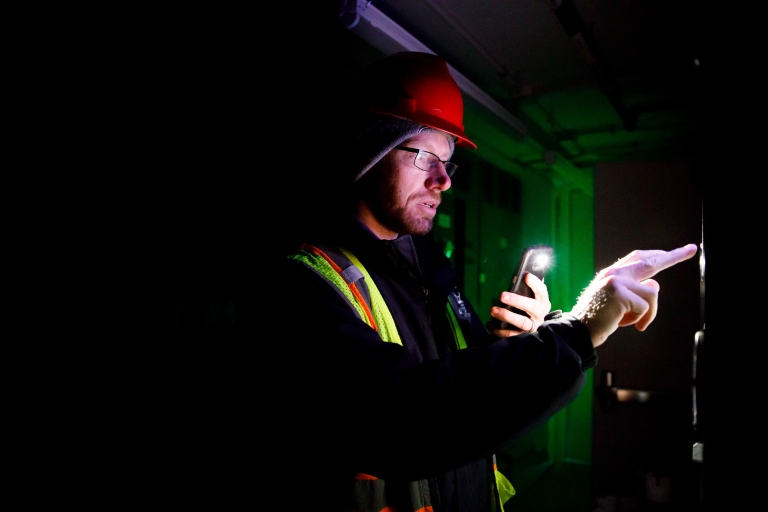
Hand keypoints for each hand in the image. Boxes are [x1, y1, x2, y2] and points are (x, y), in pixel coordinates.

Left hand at [488, 272, 550, 336]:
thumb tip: (520, 275)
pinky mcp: (523, 337)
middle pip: (531, 307)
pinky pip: (511, 334)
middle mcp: (539, 315)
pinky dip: (499, 330)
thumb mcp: (531, 299)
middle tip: (502, 295)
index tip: (526, 276)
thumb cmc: (530, 309)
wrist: (537, 331)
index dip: (535, 284)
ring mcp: (533, 327)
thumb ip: (526, 289)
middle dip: (516, 301)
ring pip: (522, 323)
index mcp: (543, 302)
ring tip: (492, 310)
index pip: (542, 291)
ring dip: (506, 316)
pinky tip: (490, 323)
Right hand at [570, 243, 697, 346]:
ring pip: (652, 293)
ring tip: (630, 322)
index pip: (639, 258)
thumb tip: (654, 284)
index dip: (659, 254)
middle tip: (692, 249)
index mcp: (612, 274)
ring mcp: (616, 281)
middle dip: (674, 256)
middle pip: (650, 262)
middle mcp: (614, 273)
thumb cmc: (598, 319)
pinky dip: (639, 319)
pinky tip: (622, 322)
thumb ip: (635, 290)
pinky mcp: (619, 293)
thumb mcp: (618, 302)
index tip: (681, 250)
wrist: (578, 330)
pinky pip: (645, 307)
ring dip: (647, 313)